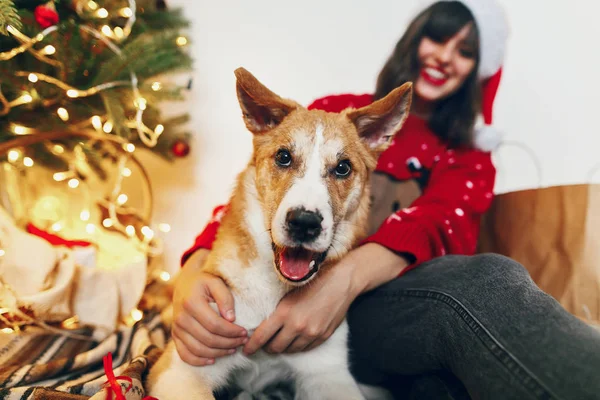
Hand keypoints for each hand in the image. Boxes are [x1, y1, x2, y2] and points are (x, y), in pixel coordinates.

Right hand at [172, 249, 247, 365]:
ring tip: (233, 349)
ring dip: (218, 353)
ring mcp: (176, 328)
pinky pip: (185, 354)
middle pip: (208, 339)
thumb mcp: (216, 283)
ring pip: (198, 349)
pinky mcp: (174, 336)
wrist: (184, 284)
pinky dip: (199, 361)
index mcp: (191, 303)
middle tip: (242, 341)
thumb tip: (231, 318)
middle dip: (229, 343)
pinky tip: (213, 360)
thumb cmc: (203, 282)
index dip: (231, 332)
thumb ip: (225, 298)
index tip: (244, 332)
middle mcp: (181, 318)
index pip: (215, 325)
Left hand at [243, 260, 356, 354]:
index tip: (246, 350)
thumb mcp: (288, 293)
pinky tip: (295, 340)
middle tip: (264, 344)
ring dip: (283, 348)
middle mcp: (297, 326)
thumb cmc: (313, 282)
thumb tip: (263, 325)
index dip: (251, 346)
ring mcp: (311, 333)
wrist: (341, 282)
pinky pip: (305, 349)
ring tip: (280, 342)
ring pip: (290, 350)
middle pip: (275, 348)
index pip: (262, 336)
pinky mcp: (322, 336)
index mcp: (284, 313)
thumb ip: (276, 311)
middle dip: (267, 347)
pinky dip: (297, 347)